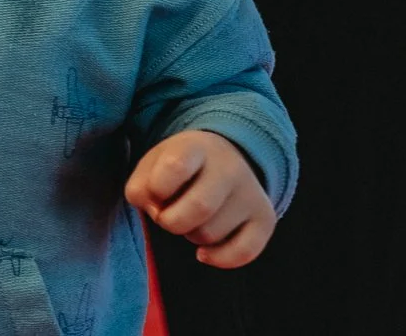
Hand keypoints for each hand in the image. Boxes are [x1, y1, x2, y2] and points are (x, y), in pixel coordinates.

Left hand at [126, 129, 275, 267]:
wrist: (223, 159)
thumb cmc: (179, 167)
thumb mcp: (152, 165)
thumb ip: (141, 187)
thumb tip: (154, 211)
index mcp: (195, 147)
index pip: (175, 167)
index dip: (156, 188)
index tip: (154, 193)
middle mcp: (229, 168)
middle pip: (199, 208)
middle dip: (170, 221)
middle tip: (166, 215)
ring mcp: (251, 193)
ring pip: (212, 234)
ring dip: (190, 235)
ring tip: (190, 219)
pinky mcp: (265, 219)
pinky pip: (243, 252)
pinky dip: (218, 258)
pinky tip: (203, 252)